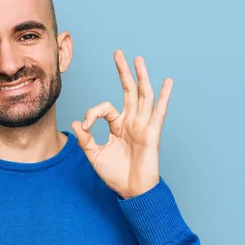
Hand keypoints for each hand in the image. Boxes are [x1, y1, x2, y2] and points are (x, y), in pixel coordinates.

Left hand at [71, 50, 173, 198]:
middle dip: (123, 72)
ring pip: (143, 96)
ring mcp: (143, 126)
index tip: (85, 127)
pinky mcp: (152, 133)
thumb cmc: (116, 175)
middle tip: (118, 53)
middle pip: (129, 91)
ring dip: (141, 77)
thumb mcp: (95, 156)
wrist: (131, 191)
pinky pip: (159, 112)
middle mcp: (132, 122)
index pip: (105, 108)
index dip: (92, 113)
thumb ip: (86, 140)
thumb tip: (77, 123)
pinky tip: (167, 82)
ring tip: (138, 59)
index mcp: (118, 126)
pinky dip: (164, 97)